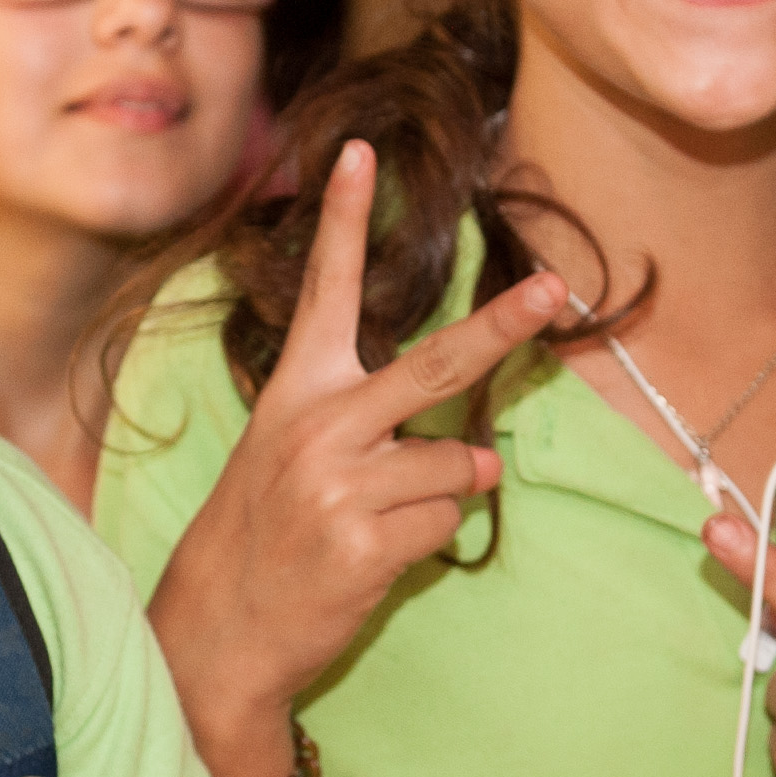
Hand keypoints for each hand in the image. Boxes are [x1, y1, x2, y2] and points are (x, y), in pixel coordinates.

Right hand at [149, 139, 567, 770]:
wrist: (220, 624)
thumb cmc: (264, 528)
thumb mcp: (292, 454)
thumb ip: (377, 432)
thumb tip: (486, 456)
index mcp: (296, 390)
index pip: (324, 290)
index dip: (343, 218)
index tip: (359, 152)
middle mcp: (319, 425)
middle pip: (436, 365)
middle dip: (503, 326)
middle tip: (555, 290)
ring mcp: (342, 482)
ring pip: (457, 464)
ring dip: (442, 493)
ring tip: (379, 519)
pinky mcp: (366, 541)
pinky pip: (447, 520)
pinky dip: (429, 537)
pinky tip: (375, 553)